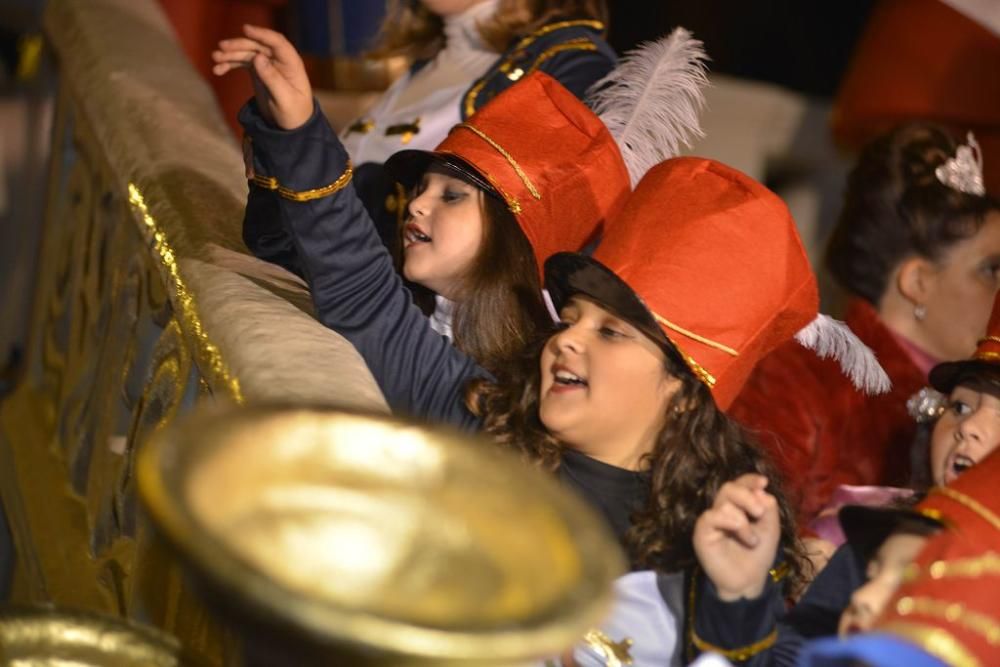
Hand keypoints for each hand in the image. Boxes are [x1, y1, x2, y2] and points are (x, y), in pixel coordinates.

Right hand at [212, 24, 312, 129]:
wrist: (292, 124)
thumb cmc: (294, 113)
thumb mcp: (284, 99)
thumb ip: (272, 79)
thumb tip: (258, 57)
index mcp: (291, 64)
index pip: (278, 43)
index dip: (262, 34)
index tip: (245, 29)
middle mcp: (279, 60)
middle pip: (258, 46)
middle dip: (239, 45)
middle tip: (221, 48)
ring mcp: (268, 64)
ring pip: (247, 53)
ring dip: (231, 54)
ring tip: (215, 58)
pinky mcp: (258, 70)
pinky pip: (242, 63)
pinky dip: (230, 65)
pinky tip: (217, 70)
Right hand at [693, 474, 780, 600]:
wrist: (748, 581)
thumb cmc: (758, 555)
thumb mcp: (771, 529)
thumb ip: (768, 508)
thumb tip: (762, 490)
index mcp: (739, 506)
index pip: (740, 484)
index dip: (749, 480)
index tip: (763, 482)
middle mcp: (723, 509)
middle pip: (729, 487)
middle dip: (747, 495)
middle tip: (759, 513)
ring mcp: (711, 519)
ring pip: (724, 502)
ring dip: (744, 520)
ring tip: (753, 540)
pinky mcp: (701, 531)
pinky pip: (712, 516)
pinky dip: (730, 522)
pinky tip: (742, 535)